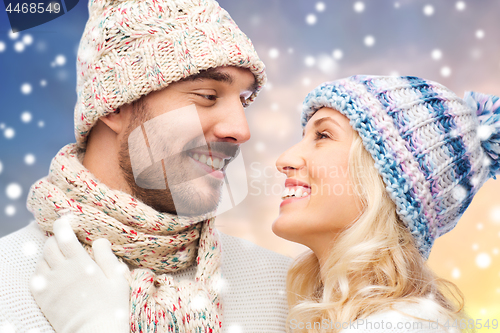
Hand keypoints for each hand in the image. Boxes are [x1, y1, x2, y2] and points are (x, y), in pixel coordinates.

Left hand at [31, 215, 129, 332]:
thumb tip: (99, 240)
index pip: (64, 235)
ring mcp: (50, 285)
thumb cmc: (111, 305)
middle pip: (50, 246)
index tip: (69, 220)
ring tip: (60, 258)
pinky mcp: (43, 299)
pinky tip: (51, 273)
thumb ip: (107, 256)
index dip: (64, 223)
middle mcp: (61, 271)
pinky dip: (41, 271)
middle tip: (66, 241)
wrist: (95, 332)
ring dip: (49, 255)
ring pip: (41, 261)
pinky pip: (35, 279)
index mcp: (80, 263)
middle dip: (56, 239)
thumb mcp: (117, 278)